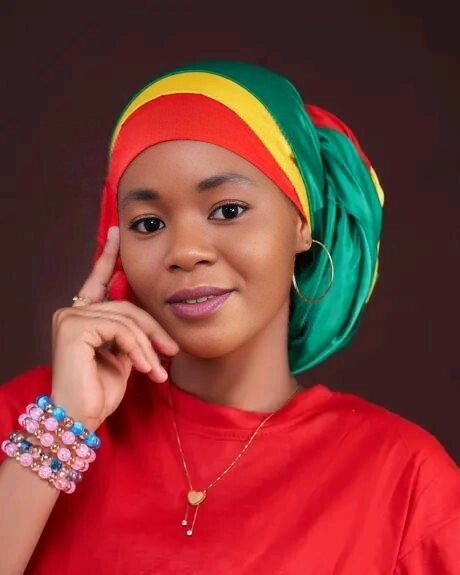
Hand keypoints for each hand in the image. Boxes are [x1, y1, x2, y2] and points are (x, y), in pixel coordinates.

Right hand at [51, 226, 178, 430]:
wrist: (82, 418)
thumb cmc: (100, 391)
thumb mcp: (124, 357)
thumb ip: (132, 335)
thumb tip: (156, 327)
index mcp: (83, 316)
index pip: (98, 281)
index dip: (109, 257)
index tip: (117, 233)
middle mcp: (72, 312)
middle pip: (127, 306)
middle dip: (153, 329)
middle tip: (172, 352)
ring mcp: (70, 317)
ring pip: (127, 318)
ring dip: (149, 346)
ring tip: (159, 370)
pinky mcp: (74, 327)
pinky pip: (121, 329)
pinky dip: (139, 350)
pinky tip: (146, 370)